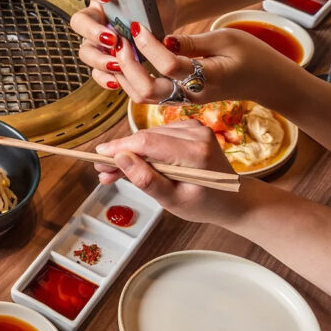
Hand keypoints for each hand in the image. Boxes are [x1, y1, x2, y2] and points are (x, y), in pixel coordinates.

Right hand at [69, 0, 177, 72]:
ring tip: (118, 63)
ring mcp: (97, 39)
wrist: (168, 12)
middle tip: (112, 38)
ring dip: (99, 58)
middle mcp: (93, 16)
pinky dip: (104, 77)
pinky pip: (97, 72)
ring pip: (85, 51)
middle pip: (78, 23)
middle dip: (92, 31)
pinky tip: (116, 80)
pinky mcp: (108, 58)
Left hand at [80, 19, 298, 104]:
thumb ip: (193, 42)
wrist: (265, 82)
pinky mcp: (177, 98)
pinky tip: (125, 59)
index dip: (149, 46)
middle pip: (147, 90)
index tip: (137, 26)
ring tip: (118, 48)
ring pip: (142, 96)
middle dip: (128, 65)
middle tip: (120, 41)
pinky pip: (146, 94)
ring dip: (125, 74)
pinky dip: (130, 79)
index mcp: (209, 78)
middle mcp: (191, 94)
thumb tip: (163, 39)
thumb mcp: (227, 39)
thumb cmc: (252, 55)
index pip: (169, 65)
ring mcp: (182, 100)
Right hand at [94, 121, 242, 223]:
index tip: (98, 157)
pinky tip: (133, 163)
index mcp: (195, 152)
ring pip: (148, 135)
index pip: (147, 142)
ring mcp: (194, 127)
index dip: (119, 148)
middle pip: (145, 137)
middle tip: (102, 172)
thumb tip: (119, 159)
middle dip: (121, 153)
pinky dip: (143, 149)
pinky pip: (157, 136)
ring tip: (115, 172)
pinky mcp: (189, 128)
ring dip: (130, 152)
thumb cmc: (205, 204)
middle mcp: (196, 132)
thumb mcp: (172, 200)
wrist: (233, 198)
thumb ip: (146, 180)